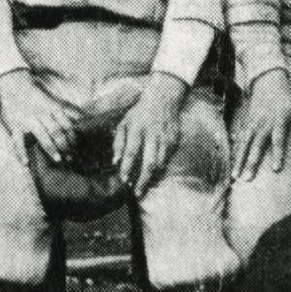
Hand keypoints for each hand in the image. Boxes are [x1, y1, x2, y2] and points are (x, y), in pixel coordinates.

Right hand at [0, 70, 76, 163]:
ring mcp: (27, 121)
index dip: (73, 136)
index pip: (66, 123)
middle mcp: (41, 114)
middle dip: (65, 145)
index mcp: (51, 108)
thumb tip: (84, 117)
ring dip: (50, 149)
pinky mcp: (15, 126)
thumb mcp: (53, 100)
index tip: (77, 146)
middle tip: (71, 157)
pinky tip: (26, 163)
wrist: (14, 85)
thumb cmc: (35, 95)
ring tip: (58, 160)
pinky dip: (21, 152)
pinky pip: (18, 141)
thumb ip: (67, 110)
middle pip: (56, 131)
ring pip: (41, 136)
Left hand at [114, 73, 186, 194]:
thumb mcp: (124, 123)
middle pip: (149, 162)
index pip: (132, 152)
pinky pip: (167, 159)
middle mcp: (153, 134)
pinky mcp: (175, 140)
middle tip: (137, 193)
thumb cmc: (139, 113)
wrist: (164, 99)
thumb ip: (118, 142)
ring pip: (161, 163)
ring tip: (144, 187)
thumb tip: (115, 161)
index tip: (123, 180)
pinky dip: (160, 169)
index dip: (128, 168)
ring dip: (152, 177)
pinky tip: (153, 175)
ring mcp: (166, 138)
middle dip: (143, 180)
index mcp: (137, 128)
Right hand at [233, 70, 290, 178]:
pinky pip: (239, 140)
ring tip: (235, 176)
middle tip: (247, 178)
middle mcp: (264, 123)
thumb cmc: (288, 101)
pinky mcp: (246, 123)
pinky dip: (235, 152)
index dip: (277, 154)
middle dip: (251, 162)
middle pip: (257, 145)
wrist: (269, 82)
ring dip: (239, 160)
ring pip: (244, 145)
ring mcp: (252, 123)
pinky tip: (231, 164)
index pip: (278, 140)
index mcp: (279, 121)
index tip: (275, 169)